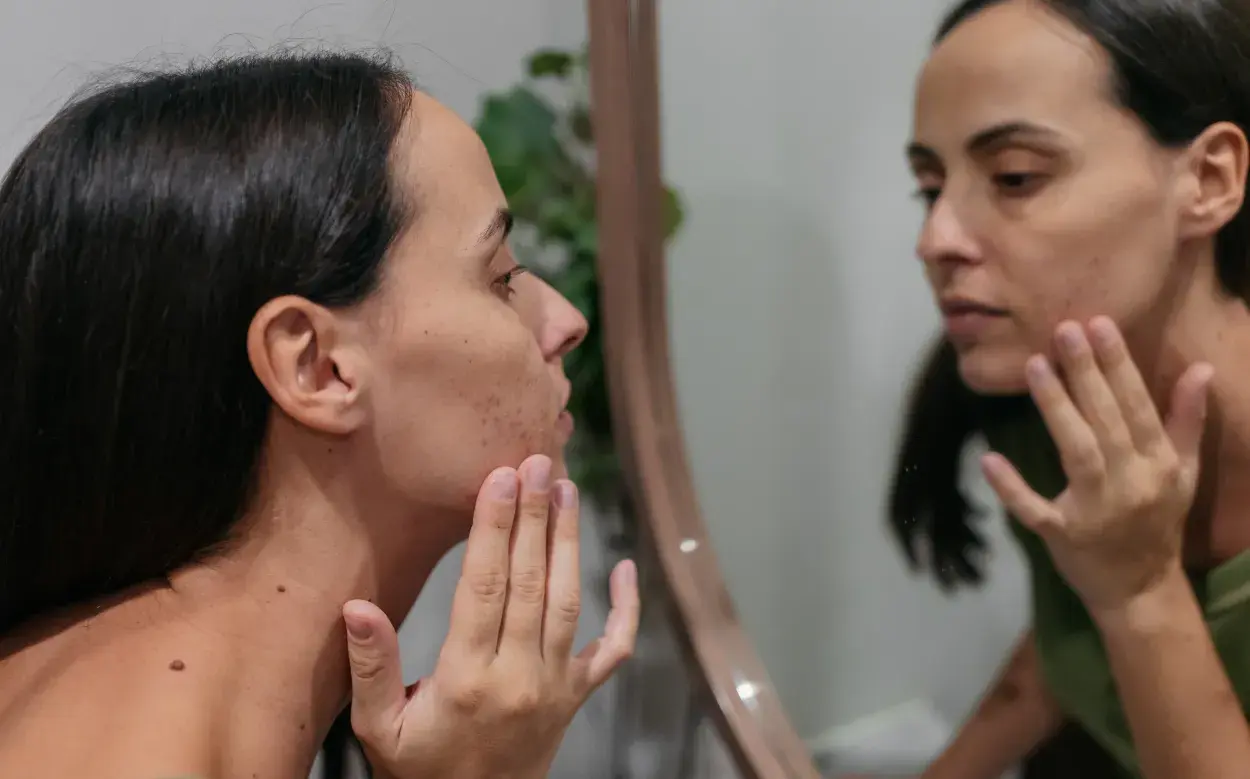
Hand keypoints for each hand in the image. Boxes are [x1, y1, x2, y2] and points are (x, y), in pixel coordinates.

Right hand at [341, 454, 639, 778]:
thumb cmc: (421, 770)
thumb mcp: (379, 731)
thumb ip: (370, 668)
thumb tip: (355, 606)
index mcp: (468, 679)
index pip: (484, 588)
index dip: (493, 528)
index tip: (499, 478)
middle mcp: (519, 676)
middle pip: (531, 582)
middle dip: (534, 517)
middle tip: (540, 461)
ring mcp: (555, 685)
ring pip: (570, 602)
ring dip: (569, 542)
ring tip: (566, 489)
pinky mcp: (576, 695)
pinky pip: (613, 649)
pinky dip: (626, 609)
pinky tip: (625, 568)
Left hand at [981, 317, 1212, 612]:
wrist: (1141, 589)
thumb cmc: (1158, 521)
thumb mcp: (1183, 472)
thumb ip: (1188, 420)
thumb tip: (1202, 369)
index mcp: (1158, 463)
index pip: (1137, 405)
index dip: (1118, 364)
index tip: (1099, 324)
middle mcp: (1131, 482)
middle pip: (1106, 420)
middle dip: (1086, 373)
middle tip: (1063, 329)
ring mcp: (1096, 510)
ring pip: (1077, 452)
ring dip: (1056, 409)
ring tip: (1035, 366)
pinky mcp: (1064, 535)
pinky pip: (1035, 510)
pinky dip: (1012, 488)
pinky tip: (990, 459)